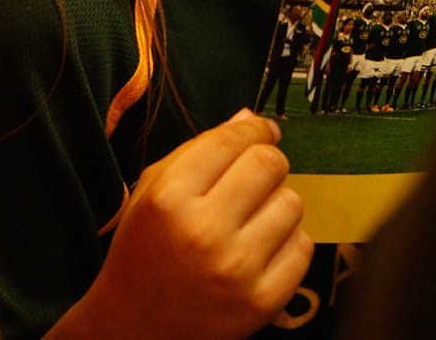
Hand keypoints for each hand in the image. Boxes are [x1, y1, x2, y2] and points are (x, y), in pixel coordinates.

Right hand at [58, 109, 311, 339]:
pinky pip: (302, 246)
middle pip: (270, 164)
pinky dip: (286, 244)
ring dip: (275, 205)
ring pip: (292, 202)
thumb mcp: (152, 192)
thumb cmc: (143, 251)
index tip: (259, 132)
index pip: (234, 139)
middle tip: (253, 178)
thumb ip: (199, 149)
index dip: (253, 129)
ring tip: (249, 222)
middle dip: (266, 163)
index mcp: (169, 198)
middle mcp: (203, 232)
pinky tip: (258, 252)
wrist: (132, 328)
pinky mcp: (262, 302)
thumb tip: (251, 117)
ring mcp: (235, 270)